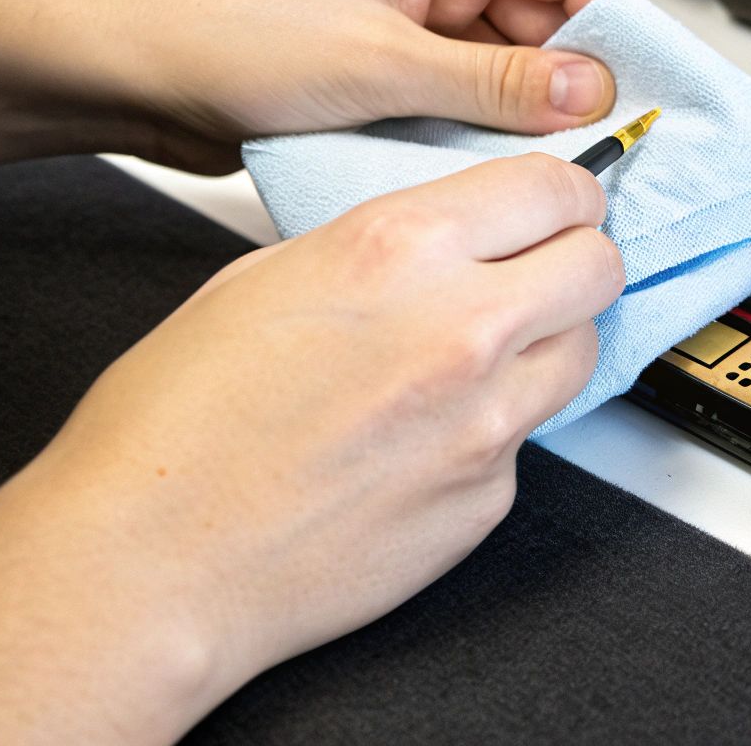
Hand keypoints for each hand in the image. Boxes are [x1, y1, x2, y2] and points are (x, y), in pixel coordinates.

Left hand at [0, 0, 620, 174]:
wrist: (139, 76)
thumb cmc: (227, 35)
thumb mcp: (380, 65)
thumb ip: (496, 83)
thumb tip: (590, 94)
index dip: (612, 32)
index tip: (634, 98)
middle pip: (555, 23)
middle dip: (569, 87)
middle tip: (592, 151)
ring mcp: (428, 17)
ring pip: (520, 70)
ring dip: (523, 119)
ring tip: (524, 164)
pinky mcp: (409, 67)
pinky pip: (478, 101)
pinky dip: (485, 137)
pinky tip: (483, 168)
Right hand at [0, 153, 622, 743]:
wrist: (151, 564)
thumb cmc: (174, 425)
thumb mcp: (266, 277)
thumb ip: (380, 249)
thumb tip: (447, 241)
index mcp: (400, 250)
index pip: (555, 188)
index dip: (564, 195)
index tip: (559, 206)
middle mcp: (462, 329)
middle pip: (600, 267)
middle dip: (576, 262)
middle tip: (540, 274)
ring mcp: (487, 422)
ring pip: (583, 352)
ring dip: (548, 343)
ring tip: (476, 358)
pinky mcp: (490, 499)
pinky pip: (528, 442)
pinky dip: (492, 432)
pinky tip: (420, 443)